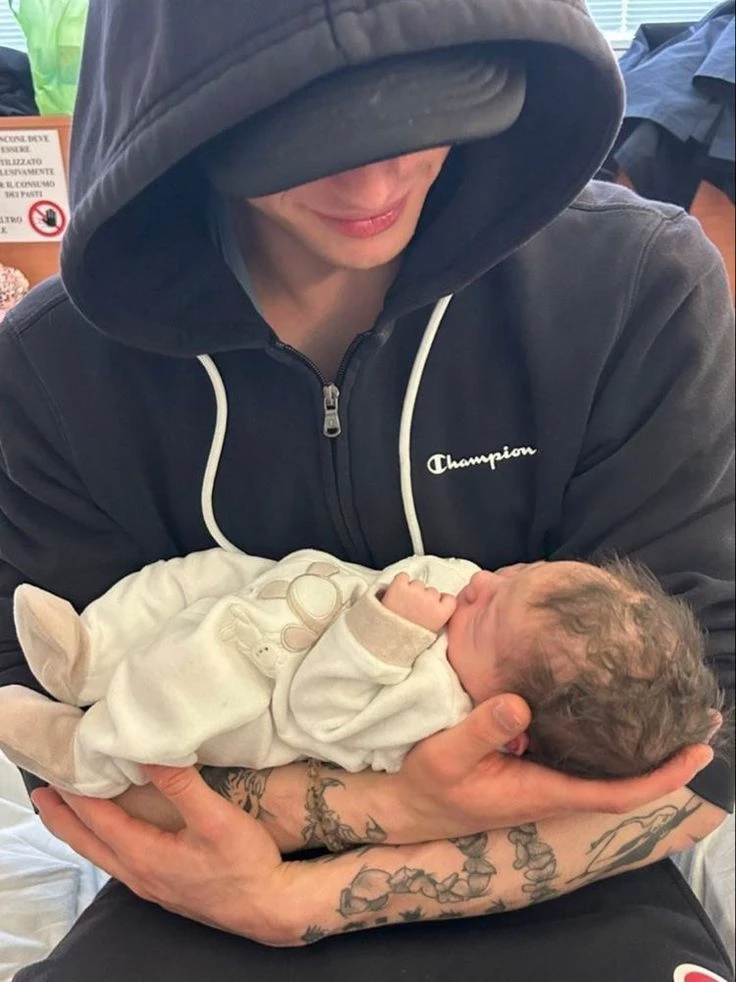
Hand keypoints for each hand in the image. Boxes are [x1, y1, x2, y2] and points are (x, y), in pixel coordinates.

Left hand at [31, 765, 299, 944]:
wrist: (268, 907)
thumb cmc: (245, 863)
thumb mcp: (216, 818)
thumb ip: (181, 784)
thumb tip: (147, 750)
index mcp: (144, 855)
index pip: (97, 819)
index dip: (75, 793)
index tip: (57, 769)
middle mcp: (138, 873)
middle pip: (87, 842)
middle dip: (63, 816)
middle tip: (42, 792)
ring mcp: (149, 885)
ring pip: (101, 854)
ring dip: (80, 831)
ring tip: (68, 810)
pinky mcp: (163, 888)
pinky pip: (117, 861)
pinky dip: (102, 842)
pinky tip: (111, 836)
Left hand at [381, 573, 456, 631]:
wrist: (384, 640)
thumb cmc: (408, 637)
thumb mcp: (432, 631)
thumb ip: (439, 615)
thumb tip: (442, 599)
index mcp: (442, 613)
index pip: (449, 598)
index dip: (440, 602)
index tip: (432, 609)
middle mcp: (431, 600)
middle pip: (432, 590)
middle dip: (424, 597)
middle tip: (413, 611)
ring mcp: (415, 591)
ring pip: (418, 583)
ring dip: (411, 590)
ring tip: (402, 605)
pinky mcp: (399, 585)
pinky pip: (403, 576)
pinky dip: (400, 582)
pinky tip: (396, 595)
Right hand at [392, 693, 713, 841]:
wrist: (409, 804)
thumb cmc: (429, 784)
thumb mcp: (446, 755)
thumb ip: (482, 729)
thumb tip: (522, 704)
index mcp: (541, 791)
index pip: (617, 792)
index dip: (661, 776)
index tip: (697, 752)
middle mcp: (553, 789)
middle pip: (623, 780)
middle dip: (665, 756)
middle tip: (698, 718)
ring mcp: (544, 779)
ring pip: (604, 767)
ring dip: (640, 745)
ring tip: (666, 707)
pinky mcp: (532, 766)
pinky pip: (582, 755)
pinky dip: (607, 735)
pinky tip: (609, 706)